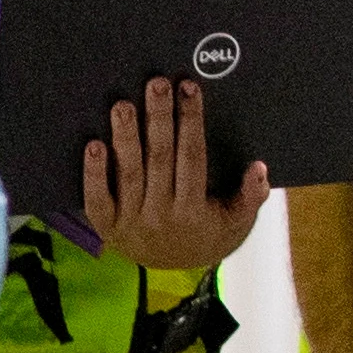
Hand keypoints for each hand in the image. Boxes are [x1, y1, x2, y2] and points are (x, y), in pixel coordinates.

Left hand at [83, 77, 270, 268]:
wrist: (172, 269)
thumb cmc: (208, 232)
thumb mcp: (237, 220)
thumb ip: (251, 195)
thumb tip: (259, 168)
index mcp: (194, 210)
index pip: (192, 157)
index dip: (191, 121)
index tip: (188, 88)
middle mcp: (161, 215)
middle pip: (160, 158)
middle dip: (158, 119)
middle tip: (156, 84)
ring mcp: (131, 221)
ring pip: (129, 174)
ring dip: (125, 137)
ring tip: (122, 106)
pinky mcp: (107, 226)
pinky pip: (96, 200)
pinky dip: (93, 174)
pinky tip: (93, 145)